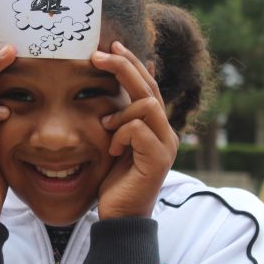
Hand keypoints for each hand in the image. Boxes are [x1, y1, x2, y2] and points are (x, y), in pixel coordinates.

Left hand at [90, 42, 178, 218]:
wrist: (120, 216)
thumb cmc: (114, 180)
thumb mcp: (113, 143)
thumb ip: (117, 119)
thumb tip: (113, 93)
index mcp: (156, 126)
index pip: (147, 85)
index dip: (131, 64)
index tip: (110, 47)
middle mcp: (166, 132)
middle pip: (149, 87)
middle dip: (124, 66)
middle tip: (98, 53)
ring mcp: (166, 145)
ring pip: (147, 105)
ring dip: (120, 111)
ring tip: (105, 127)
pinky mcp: (158, 159)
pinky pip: (138, 129)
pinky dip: (121, 133)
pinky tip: (111, 149)